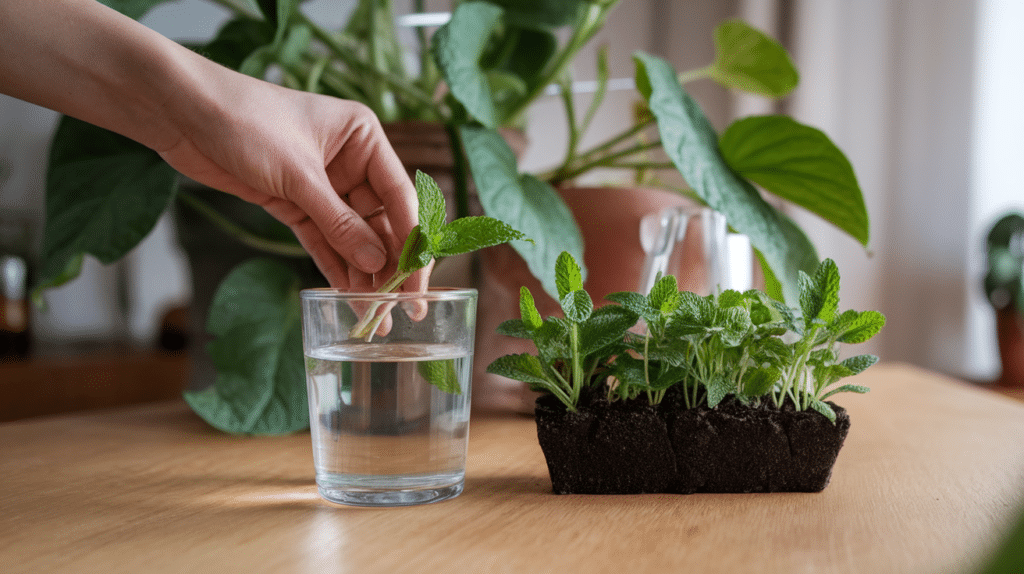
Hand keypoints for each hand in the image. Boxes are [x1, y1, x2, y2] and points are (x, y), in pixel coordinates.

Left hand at [155, 70, 429, 292]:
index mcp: (363, 137)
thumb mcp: (298, 174)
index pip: (400, 197)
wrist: (182, 111)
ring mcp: (322, 183)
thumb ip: (339, 222)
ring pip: (353, 236)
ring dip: (363, 273)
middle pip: (381, 222)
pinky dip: (334, 265)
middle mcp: (350, 160)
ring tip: (374, 314)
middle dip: (390, 265)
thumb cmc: (244, 120)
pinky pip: (322, 239)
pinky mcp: (294, 201)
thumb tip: (377, 263)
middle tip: (401, 309)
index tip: (417, 281)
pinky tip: (348, 294)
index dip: (412, 242)